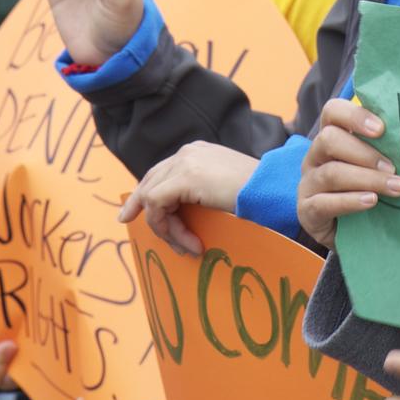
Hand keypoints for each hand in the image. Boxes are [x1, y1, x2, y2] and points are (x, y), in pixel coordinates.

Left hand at [117, 142, 256, 255]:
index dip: (145, 192)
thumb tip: (177, 213)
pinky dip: (169, 228)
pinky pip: (158, 206)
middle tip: (126, 221)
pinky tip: (189, 242)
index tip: (132, 211)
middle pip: (150, 180)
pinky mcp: (185, 177)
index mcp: (197, 152)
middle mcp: (187, 152)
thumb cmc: (257, 198)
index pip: (161, 171)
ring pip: (153, 197)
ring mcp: (185, 162)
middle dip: (139, 205)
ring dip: (167, 229)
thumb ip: (198, 193)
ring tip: (188, 247)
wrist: (274, 193)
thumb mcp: (221, 191)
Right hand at [297, 98, 399, 248]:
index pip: (333, 111)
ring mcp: (308, 183)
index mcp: (332, 137)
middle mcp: (315, 156)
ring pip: (331, 173)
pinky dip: (350, 201)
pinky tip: (371, 201)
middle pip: (329, 139)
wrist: (357, 235)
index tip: (382, 129)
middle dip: (365, 153)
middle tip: (394, 167)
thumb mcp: (378, 168)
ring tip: (396, 188)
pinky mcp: (307, 211)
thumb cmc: (371, 192)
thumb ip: (388, 152)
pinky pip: (324, 203)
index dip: (354, 116)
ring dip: (367, 179)